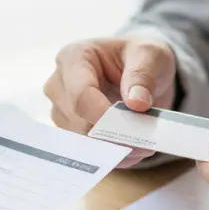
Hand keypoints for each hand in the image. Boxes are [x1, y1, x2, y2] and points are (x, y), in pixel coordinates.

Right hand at [44, 35, 176, 166]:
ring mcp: (61, 109)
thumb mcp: (150, 54)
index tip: (132, 128)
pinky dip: (114, 155)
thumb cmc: (140, 56)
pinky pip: (89, 152)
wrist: (138, 68)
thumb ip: (143, 75)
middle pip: (78, 121)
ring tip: (144, 141)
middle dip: (113, 135)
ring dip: (114, 147)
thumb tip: (136, 103)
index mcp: (74, 57)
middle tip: (147, 139)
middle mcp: (59, 84)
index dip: (104, 116)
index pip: (80, 95)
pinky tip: (134, 148)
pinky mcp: (69, 130)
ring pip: (82, 140)